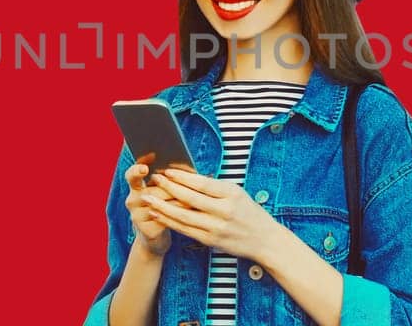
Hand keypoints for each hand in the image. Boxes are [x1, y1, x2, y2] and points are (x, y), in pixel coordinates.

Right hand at [123, 155, 183, 255]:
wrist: (155, 238)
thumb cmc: (164, 208)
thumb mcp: (163, 192)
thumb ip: (168, 180)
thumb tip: (186, 168)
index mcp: (135, 187)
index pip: (131, 175)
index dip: (137, 170)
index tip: (146, 167)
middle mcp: (132, 200)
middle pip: (151, 190)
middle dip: (168, 187)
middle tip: (178, 182)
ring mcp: (137, 216)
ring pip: (159, 204)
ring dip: (177, 199)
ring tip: (191, 195)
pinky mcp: (146, 230)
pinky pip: (164, 218)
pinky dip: (178, 212)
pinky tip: (190, 209)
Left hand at [143, 167, 286, 261]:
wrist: (264, 239)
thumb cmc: (248, 211)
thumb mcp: (236, 192)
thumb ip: (214, 187)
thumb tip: (187, 176)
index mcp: (231, 195)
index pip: (202, 184)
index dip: (182, 177)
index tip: (167, 170)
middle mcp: (224, 211)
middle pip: (190, 199)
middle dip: (169, 188)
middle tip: (153, 179)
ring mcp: (216, 228)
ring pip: (184, 216)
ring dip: (163, 207)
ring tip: (148, 198)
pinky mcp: (210, 241)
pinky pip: (185, 230)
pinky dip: (169, 222)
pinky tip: (157, 215)